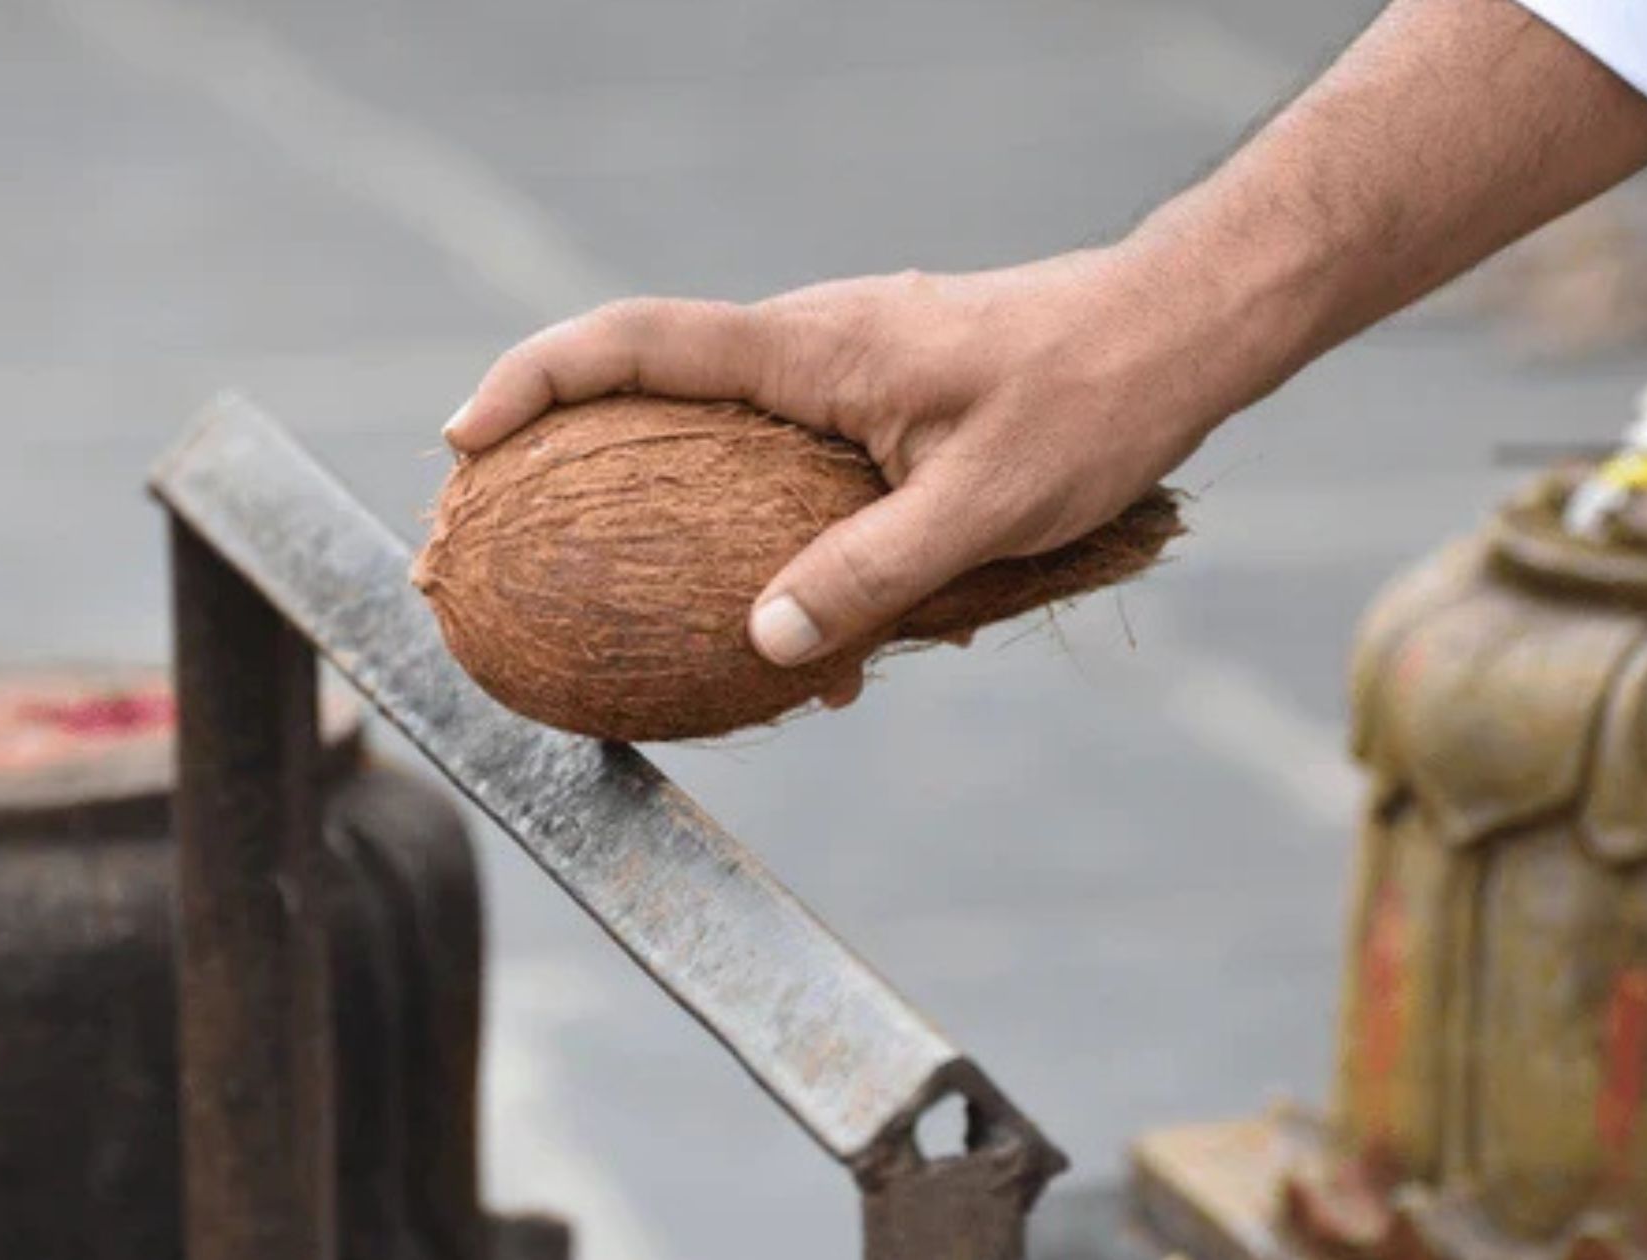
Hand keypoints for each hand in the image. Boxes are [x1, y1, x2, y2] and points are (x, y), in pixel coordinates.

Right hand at [444, 237, 1305, 677]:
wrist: (1181, 331)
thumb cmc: (1091, 401)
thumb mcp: (983, 507)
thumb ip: (870, 575)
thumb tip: (766, 648)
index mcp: (812, 351)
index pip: (638, 344)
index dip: (537, 383)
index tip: (465, 437)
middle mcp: (813, 346)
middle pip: (656, 382)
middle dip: (573, 447)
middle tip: (513, 528)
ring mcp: (848, 370)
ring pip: (728, 434)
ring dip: (681, 508)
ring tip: (664, 613)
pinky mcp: (887, 398)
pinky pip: (795, 461)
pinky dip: (771, 529)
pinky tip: (823, 631)